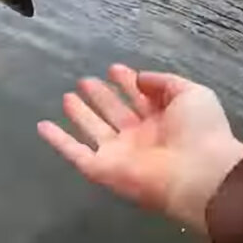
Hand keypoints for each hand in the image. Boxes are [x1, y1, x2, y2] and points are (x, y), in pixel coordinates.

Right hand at [38, 64, 242, 231]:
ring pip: (94, 129)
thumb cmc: (200, 131)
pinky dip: (58, 140)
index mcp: (164, 120)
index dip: (128, 83)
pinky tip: (42, 125)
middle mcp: (140, 137)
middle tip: (85, 80)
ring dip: (81, 113)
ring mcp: (120, 153)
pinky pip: (75, 152)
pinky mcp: (102, 169)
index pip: (141, 98)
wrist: (198, 173)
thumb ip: (164, 82)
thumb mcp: (191, 94)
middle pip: (115, 112)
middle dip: (101, 96)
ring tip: (67, 96)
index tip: (115, 68)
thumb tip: (138, 78)